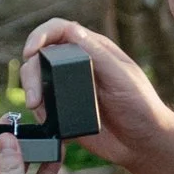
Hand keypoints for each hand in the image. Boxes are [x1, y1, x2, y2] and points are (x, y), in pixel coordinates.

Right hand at [16, 16, 173, 173]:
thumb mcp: (121, 76)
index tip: (30, 51)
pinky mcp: (65, 112)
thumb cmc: (141, 105)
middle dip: (30, 73)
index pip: (60, 30)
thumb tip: (71, 29)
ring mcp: (70, 89)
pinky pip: (43, 108)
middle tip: (34, 96)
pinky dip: (39, 113)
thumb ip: (96, 54)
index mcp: (93, 49)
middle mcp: (78, 65)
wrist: (144, 143)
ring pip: (38, 81)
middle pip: (41, 56)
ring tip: (37, 108)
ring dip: (32, 92)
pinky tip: (49, 122)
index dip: (40, 35)